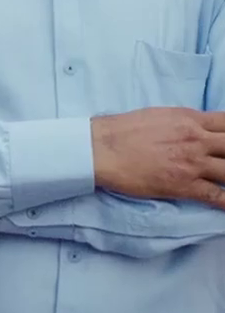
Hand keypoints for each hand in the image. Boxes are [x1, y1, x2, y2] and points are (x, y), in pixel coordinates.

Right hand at [92, 108, 224, 208]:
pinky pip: (218, 197)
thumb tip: (199, 128)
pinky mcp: (185, 186)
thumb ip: (185, 122)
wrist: (100, 149)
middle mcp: (197, 140)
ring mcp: (193, 164)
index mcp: (189, 119)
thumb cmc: (122, 130)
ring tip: (224, 179)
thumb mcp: (159, 115)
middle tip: (224, 161)